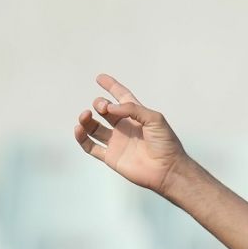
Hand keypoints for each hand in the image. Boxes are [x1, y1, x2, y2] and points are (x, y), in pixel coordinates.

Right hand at [74, 74, 186, 194]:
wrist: (168, 170)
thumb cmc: (166, 144)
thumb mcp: (154, 118)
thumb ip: (132, 108)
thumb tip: (110, 108)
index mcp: (135, 116)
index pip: (121, 97)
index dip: (111, 86)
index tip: (100, 78)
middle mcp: (124, 127)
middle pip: (105, 110)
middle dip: (100, 104)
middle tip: (104, 108)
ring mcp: (117, 142)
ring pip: (93, 127)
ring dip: (86, 119)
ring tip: (86, 115)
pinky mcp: (111, 157)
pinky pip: (90, 146)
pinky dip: (81, 137)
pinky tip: (79, 129)